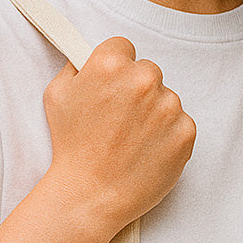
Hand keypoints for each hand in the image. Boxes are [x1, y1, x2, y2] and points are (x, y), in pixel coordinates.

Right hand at [42, 36, 196, 231]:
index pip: (124, 47)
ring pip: (165, 98)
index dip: (115, 68)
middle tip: (119, 118)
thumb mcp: (57, 95)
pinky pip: (180, 123)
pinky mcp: (185, 131)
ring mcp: (168, 106)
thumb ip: (76, 67)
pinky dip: (168, 135)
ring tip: (131, 139)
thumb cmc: (71, 148)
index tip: (111, 86)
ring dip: (153, 113)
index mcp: (110, 64)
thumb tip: (88, 57)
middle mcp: (143, 80)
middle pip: (147, 71)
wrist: (90, 195)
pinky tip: (146, 150)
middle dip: (135, 90)